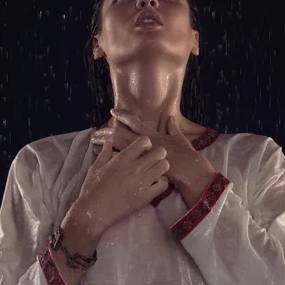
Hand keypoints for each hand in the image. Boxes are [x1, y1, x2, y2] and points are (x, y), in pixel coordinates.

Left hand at [91, 109, 211, 186]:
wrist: (189, 172)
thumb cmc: (186, 156)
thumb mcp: (180, 139)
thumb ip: (173, 128)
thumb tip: (170, 118)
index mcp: (153, 135)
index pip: (135, 123)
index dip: (123, 116)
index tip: (112, 112)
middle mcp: (144, 144)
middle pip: (121, 136)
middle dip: (108, 133)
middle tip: (97, 132)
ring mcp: (141, 157)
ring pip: (119, 149)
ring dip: (106, 145)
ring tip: (95, 143)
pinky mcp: (140, 169)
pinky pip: (122, 164)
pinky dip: (111, 159)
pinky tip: (102, 158)